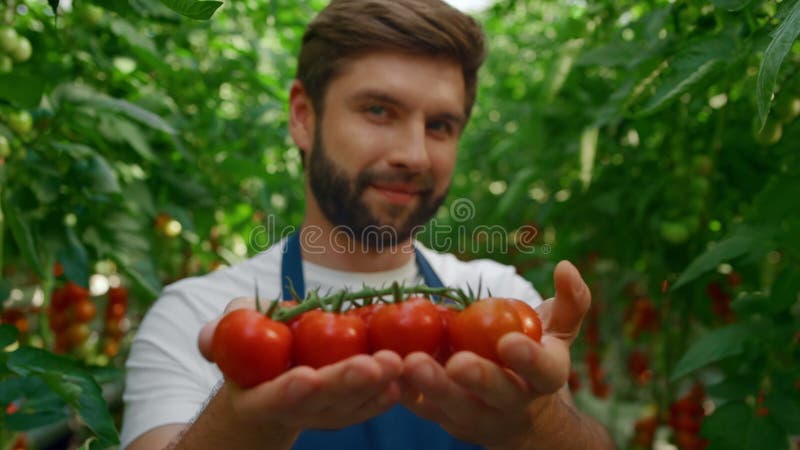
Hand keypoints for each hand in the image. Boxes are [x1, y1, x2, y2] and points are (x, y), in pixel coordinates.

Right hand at [197, 298, 403, 432]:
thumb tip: (208, 338)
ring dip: (377, 386)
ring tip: (399, 361)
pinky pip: (368, 405)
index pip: (273, 397)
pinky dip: (386, 394)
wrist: (270, 381)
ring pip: (351, 405)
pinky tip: (405, 377)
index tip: (307, 378)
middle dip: (347, 384)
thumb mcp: (232, 332)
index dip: (289, 390)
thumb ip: (221, 330)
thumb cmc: (250, 348)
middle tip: (373, 365)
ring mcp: (323, 414)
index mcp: (259, 397)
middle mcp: (295, 411)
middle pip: (322, 403)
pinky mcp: (347, 409)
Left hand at [400, 260, 590, 447]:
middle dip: (478, 379)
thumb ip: (571, 301)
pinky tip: (388, 371)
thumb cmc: (538, 360)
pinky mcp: (446, 419)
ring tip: (411, 364)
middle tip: (457, 363)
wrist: (521, 417)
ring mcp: (479, 416)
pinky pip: (424, 408)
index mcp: (545, 379)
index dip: (528, 360)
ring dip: (433, 387)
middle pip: (498, 396)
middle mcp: (514, 404)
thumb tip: (565, 266)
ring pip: (455, 407)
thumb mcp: (560, 333)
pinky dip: (406, 391)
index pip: (543, 372)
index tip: (510, 343)